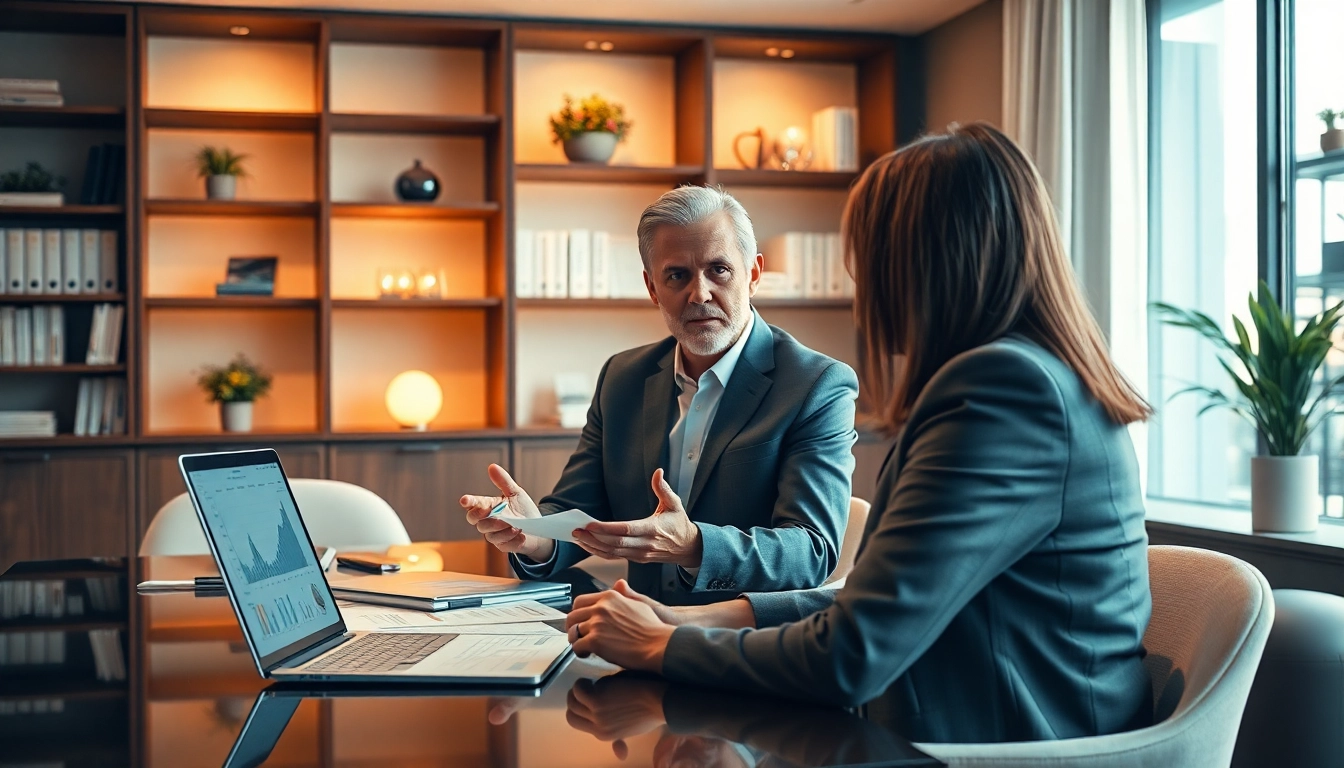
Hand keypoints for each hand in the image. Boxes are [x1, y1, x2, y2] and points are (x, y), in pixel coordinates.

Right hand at [459, 464, 553, 561]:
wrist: (537, 528)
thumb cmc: (523, 510)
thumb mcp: (515, 492)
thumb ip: (503, 481)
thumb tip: (492, 466)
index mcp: (488, 508)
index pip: (473, 506)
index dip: (469, 503)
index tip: (465, 500)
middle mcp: (488, 522)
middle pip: (478, 523)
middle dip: (487, 519)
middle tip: (497, 514)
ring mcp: (495, 536)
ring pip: (491, 535)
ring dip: (504, 529)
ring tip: (517, 525)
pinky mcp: (505, 546)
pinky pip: (505, 545)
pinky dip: (513, 539)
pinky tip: (522, 534)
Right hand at [565, 676, 668, 758]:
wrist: (660, 703)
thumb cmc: (648, 712)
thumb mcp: (630, 732)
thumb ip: (620, 741)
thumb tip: (621, 756)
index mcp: (604, 735)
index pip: (577, 724)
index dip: (578, 709)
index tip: (584, 698)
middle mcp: (598, 728)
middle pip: (571, 715)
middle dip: (574, 700)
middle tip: (584, 689)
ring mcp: (597, 715)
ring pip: (573, 701)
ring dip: (578, 689)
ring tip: (589, 682)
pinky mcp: (598, 700)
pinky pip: (579, 689)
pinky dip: (581, 683)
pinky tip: (591, 679)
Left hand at [566, 579, 675, 670]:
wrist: (658, 644)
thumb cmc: (652, 628)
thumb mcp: (639, 603)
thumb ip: (625, 594)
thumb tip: (619, 584)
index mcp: (610, 597)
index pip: (581, 601)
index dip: (578, 613)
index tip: (581, 620)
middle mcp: (601, 608)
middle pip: (572, 615)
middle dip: (573, 627)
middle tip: (578, 635)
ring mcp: (596, 624)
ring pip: (573, 631)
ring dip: (576, 640)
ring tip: (584, 646)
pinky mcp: (595, 640)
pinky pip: (577, 646)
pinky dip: (580, 652)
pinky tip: (587, 654)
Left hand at [573, 469, 702, 566]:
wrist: (688, 548)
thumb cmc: (679, 524)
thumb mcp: (675, 504)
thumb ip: (663, 488)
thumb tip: (658, 472)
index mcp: (652, 530)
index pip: (626, 530)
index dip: (606, 529)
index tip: (591, 524)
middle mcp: (644, 545)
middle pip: (614, 543)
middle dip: (593, 538)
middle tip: (576, 530)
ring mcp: (639, 554)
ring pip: (612, 552)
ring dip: (593, 546)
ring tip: (578, 537)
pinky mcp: (636, 559)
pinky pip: (615, 557)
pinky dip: (599, 553)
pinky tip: (588, 546)